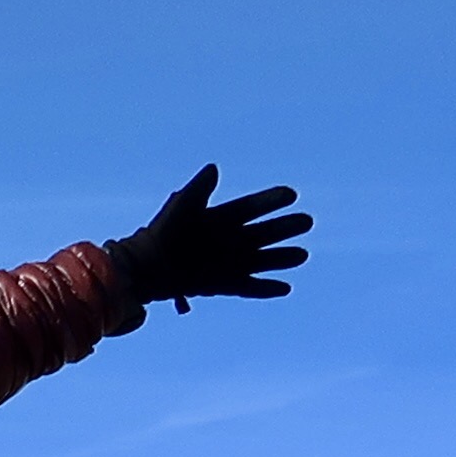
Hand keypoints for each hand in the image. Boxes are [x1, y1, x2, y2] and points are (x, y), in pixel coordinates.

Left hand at [105, 167, 308, 307]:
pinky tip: (286, 288)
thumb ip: (199, 189)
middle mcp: (229, 240)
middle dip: (285, 228)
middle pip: (265, 233)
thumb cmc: (162, 232)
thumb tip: (213, 167)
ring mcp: (228, 262)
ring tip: (303, 255)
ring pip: (262, 260)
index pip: (252, 207)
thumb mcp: (181, 206)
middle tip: (308, 221)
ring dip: (282, 258)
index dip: (271, 201)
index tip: (291, 193)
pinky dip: (266, 289)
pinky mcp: (223, 284)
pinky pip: (250, 287)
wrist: (147, 266)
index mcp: (221, 218)